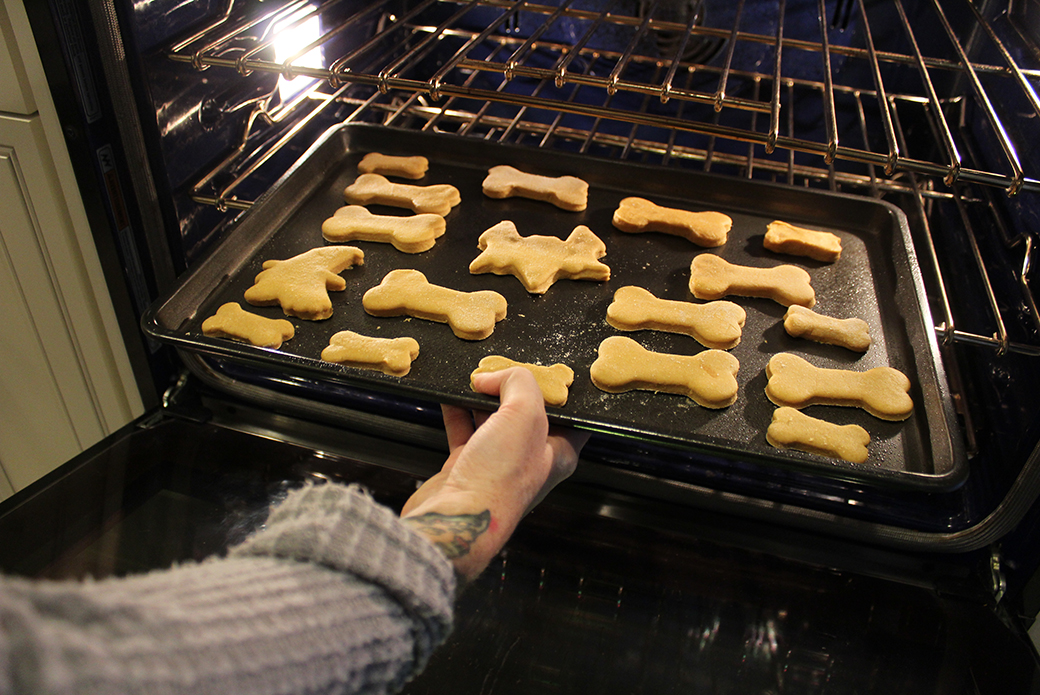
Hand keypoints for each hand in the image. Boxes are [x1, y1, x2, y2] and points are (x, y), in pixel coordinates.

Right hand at [401, 368, 587, 580]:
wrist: (455, 520)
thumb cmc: (499, 480)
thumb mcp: (525, 415)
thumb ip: (518, 384)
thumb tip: (492, 378)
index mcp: (559, 452)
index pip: (569, 414)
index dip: (558, 389)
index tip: (544, 368)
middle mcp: (531, 459)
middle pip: (527, 412)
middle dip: (514, 388)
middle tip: (501, 368)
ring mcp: (498, 464)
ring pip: (494, 419)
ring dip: (483, 397)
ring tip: (475, 377)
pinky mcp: (467, 467)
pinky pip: (464, 430)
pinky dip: (457, 411)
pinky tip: (451, 395)